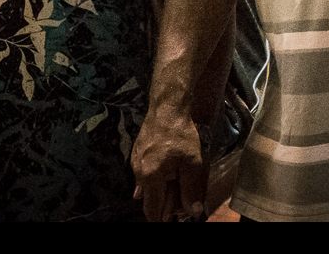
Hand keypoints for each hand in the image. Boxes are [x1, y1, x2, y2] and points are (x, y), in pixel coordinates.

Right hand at [131, 101, 207, 220]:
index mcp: (150, 178)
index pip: (151, 209)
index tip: (168, 221)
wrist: (167, 107)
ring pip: (146, 184)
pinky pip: (144, 171)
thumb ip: (191, 189)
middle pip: (149, 197)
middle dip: (162, 204)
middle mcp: (138, 172)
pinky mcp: (137, 151)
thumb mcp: (192, 163)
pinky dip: (153, 177)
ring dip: (158, 189)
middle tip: (177, 205)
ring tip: (173, 188)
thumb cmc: (181, 134)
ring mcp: (135, 160)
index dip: (160, 219)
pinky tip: (162, 175)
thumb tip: (192, 212)